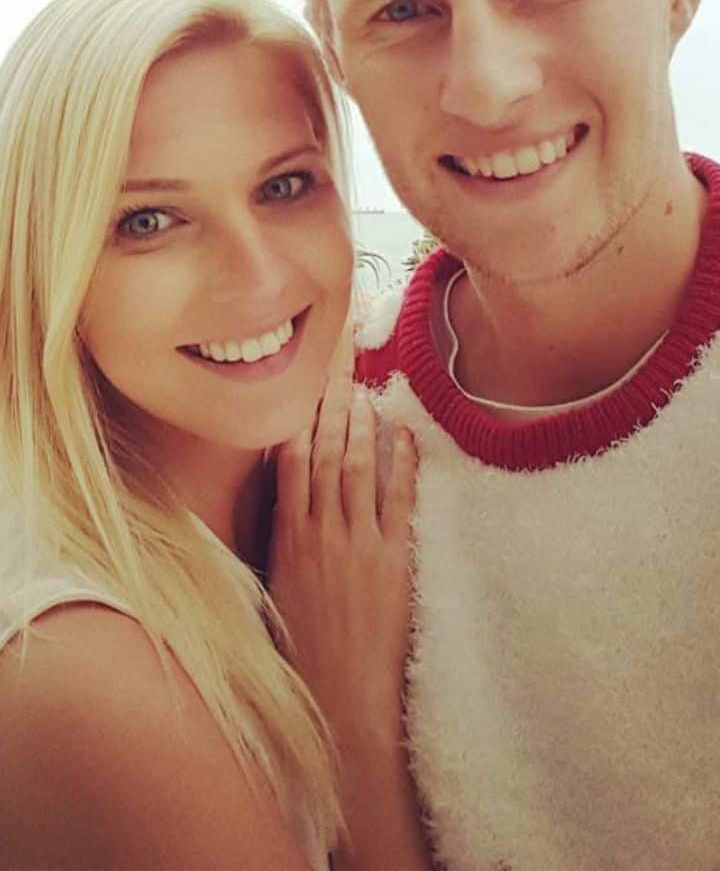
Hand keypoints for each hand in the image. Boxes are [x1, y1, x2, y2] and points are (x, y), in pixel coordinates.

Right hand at [268, 322, 416, 749]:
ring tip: (364, 389)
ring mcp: (358, 542)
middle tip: (333, 361)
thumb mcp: (271, 593)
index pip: (287, 459)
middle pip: (323, 450)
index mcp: (286, 537)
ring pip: (357, 466)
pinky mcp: (393, 558)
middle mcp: (319, 530)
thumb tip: (275, 500)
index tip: (299, 383)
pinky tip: (404, 435)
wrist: (340, 702)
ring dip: (361, 423)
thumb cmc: (301, 654)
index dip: (295, 416)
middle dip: (329, 402)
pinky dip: (402, 462)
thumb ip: (274, 543)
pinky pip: (399, 498)